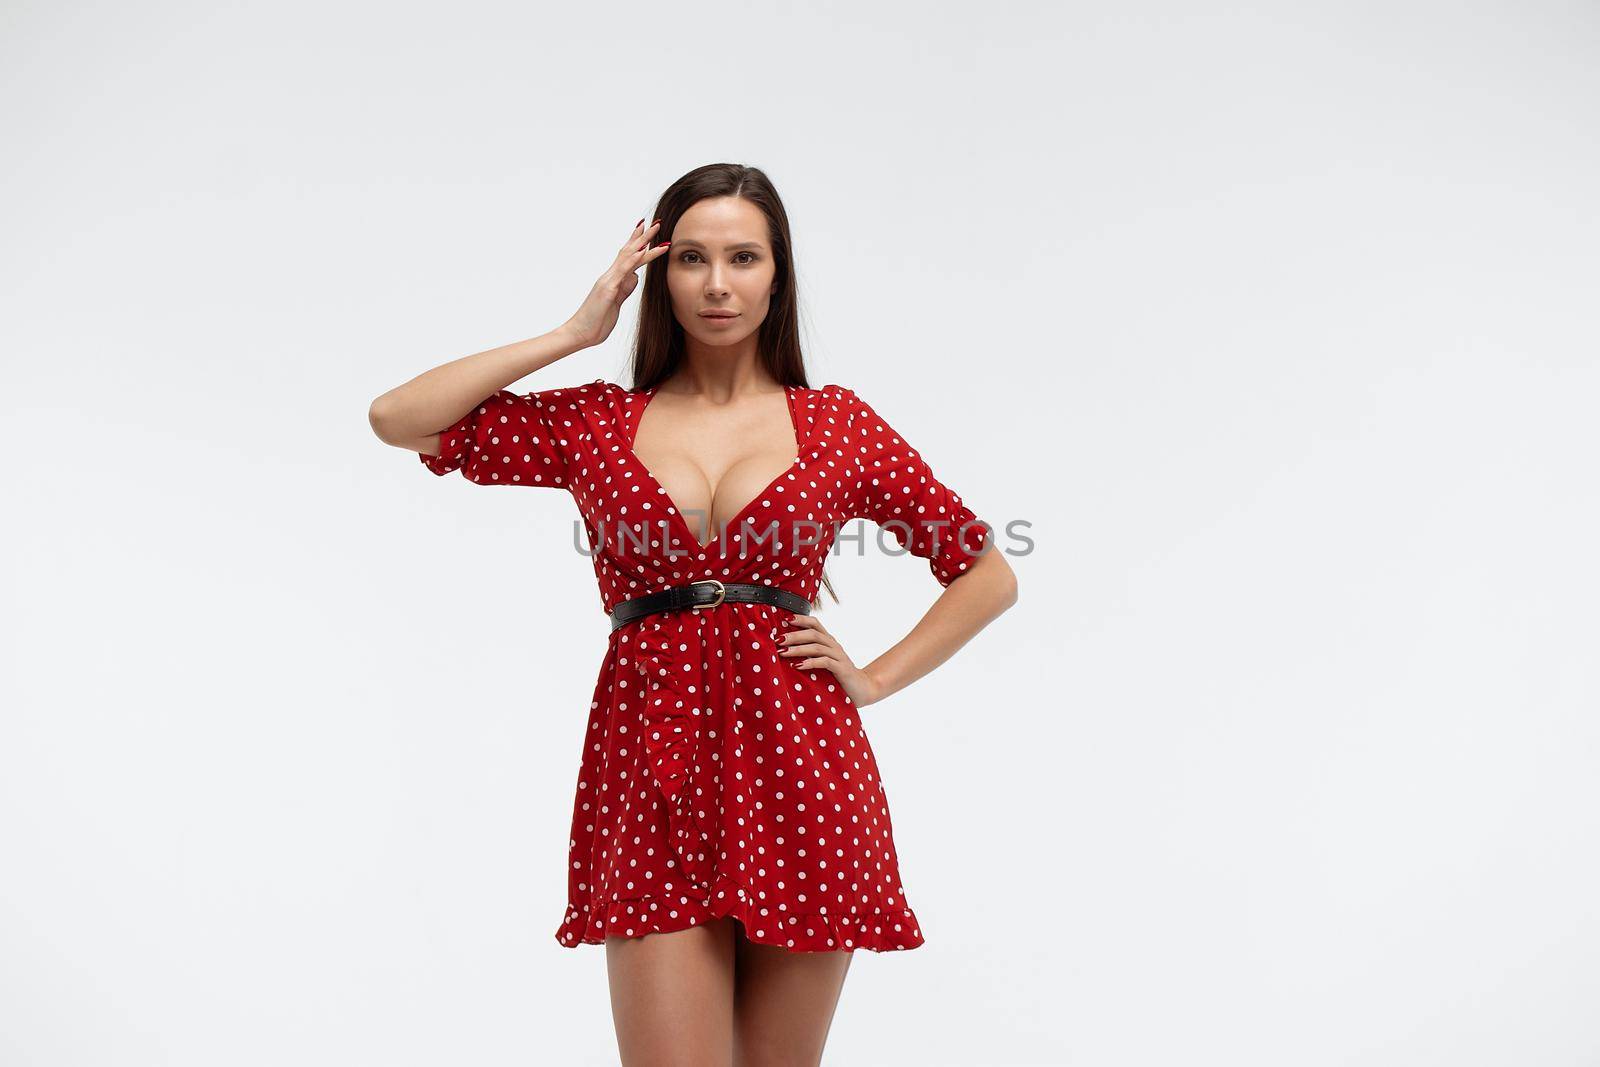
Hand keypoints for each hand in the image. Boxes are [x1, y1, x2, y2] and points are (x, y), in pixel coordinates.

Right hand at [562, 218, 670, 348]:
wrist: (580, 333)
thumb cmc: (596, 321)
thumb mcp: (615, 303)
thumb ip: (624, 289)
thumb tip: (634, 278)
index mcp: (612, 279)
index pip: (626, 256)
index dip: (637, 242)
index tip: (648, 230)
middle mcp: (610, 276)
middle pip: (628, 250)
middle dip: (643, 236)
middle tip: (657, 222)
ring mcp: (608, 281)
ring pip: (628, 256)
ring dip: (643, 242)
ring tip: (656, 229)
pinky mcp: (608, 290)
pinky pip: (623, 271)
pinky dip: (633, 260)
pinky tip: (643, 251)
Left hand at [778, 614, 885, 708]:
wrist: (863, 689)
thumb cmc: (838, 676)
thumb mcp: (823, 663)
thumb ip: (810, 655)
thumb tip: (784, 651)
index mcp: (829, 641)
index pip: (815, 623)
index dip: (801, 619)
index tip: (784, 619)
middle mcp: (834, 646)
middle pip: (813, 633)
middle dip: (794, 635)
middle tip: (777, 639)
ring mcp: (839, 656)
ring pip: (817, 647)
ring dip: (798, 649)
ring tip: (782, 652)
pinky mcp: (841, 669)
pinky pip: (824, 662)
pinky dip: (810, 663)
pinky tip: (797, 666)